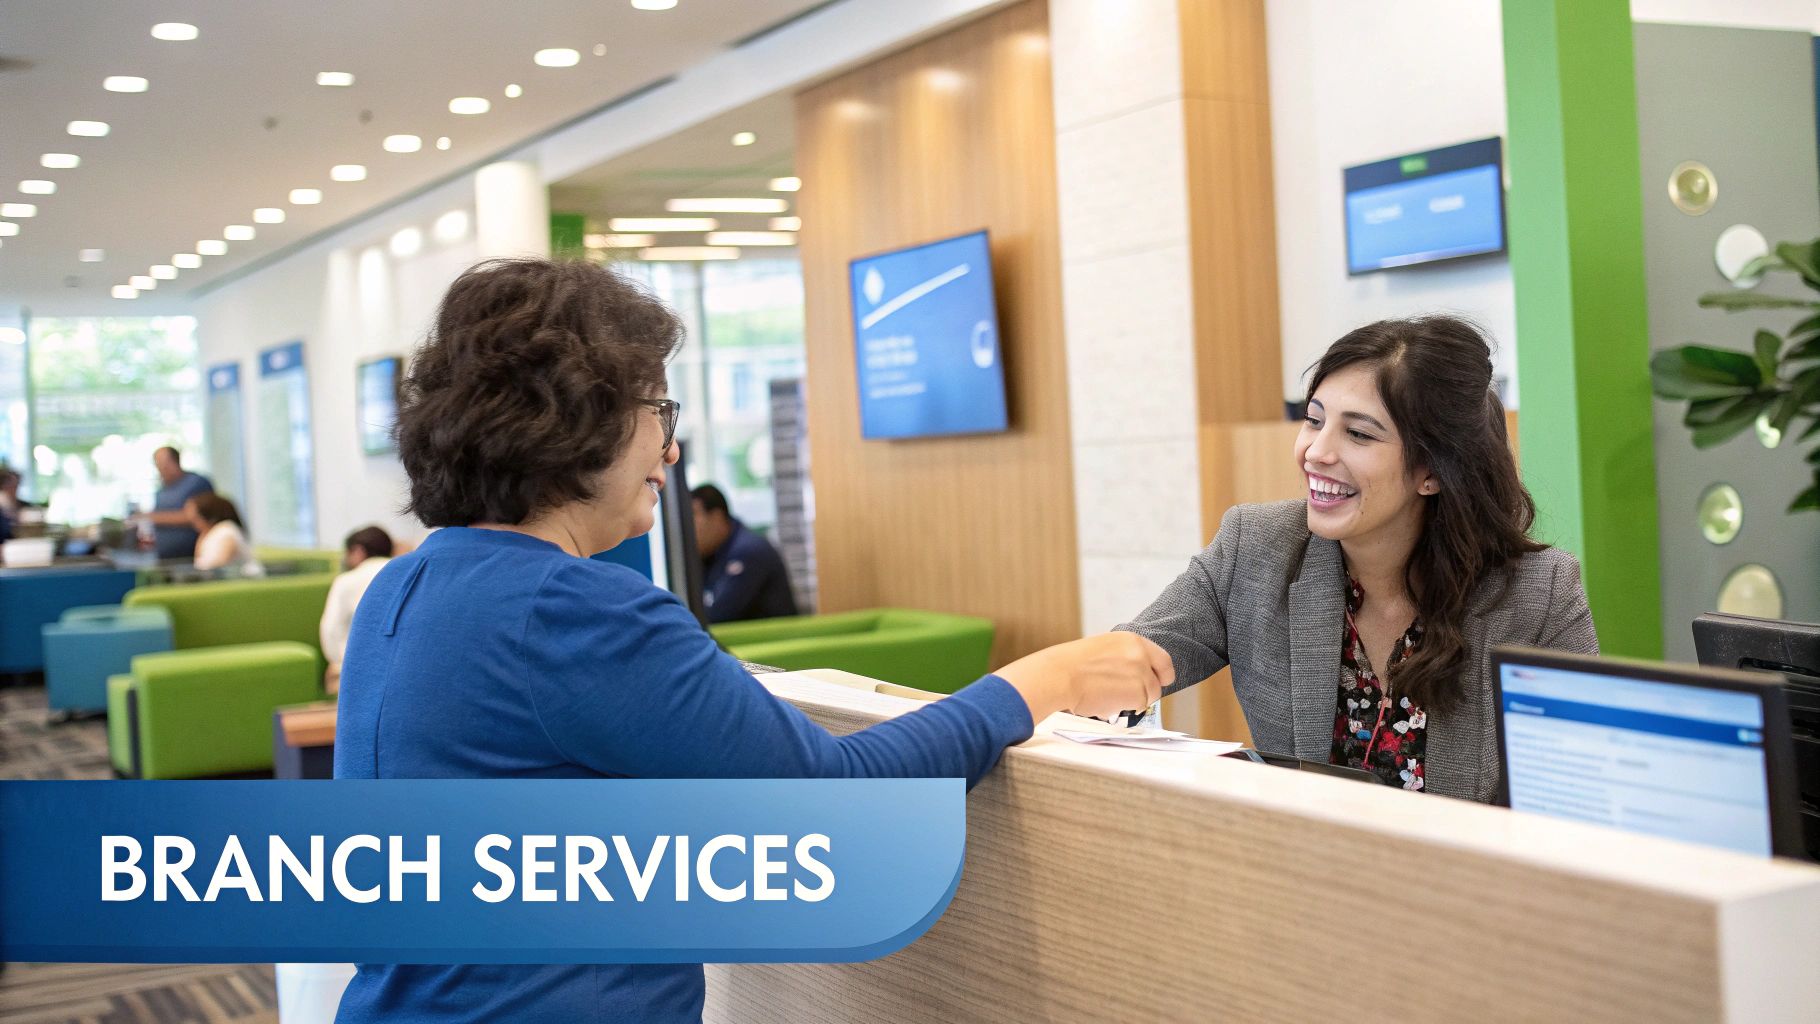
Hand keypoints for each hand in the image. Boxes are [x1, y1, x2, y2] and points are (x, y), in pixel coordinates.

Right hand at [995, 632, 1174, 722]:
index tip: (1156, 682)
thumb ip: (1124, 659)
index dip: (1160, 675)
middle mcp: (1141, 655)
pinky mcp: (1139, 692)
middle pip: (1157, 683)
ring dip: (1130, 702)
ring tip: (1105, 695)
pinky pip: (1137, 708)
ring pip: (1147, 698)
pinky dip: (1122, 709)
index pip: (1163, 660)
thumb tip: (1134, 675)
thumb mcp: (1103, 649)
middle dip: (1144, 692)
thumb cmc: (1071, 666)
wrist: (1059, 676)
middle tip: (1124, 695)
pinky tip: (1103, 700)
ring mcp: (1142, 674)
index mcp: (1132, 640)